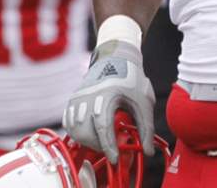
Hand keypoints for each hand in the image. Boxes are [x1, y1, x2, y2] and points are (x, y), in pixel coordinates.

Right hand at [63, 40, 153, 162]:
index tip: (114, 158)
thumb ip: (146, 127)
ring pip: (74, 129)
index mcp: (108, 94)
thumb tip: (147, 150)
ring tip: (102, 140)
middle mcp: (89, 95)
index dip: (108, 146)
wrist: (117, 58)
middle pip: (84, 130)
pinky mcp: (73, 99)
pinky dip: (77, 132)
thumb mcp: (143, 101)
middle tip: (111, 148)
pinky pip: (68, 123)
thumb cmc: (132, 79)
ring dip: (87, 140)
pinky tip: (90, 132)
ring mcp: (78, 97)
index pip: (103, 126)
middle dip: (97, 145)